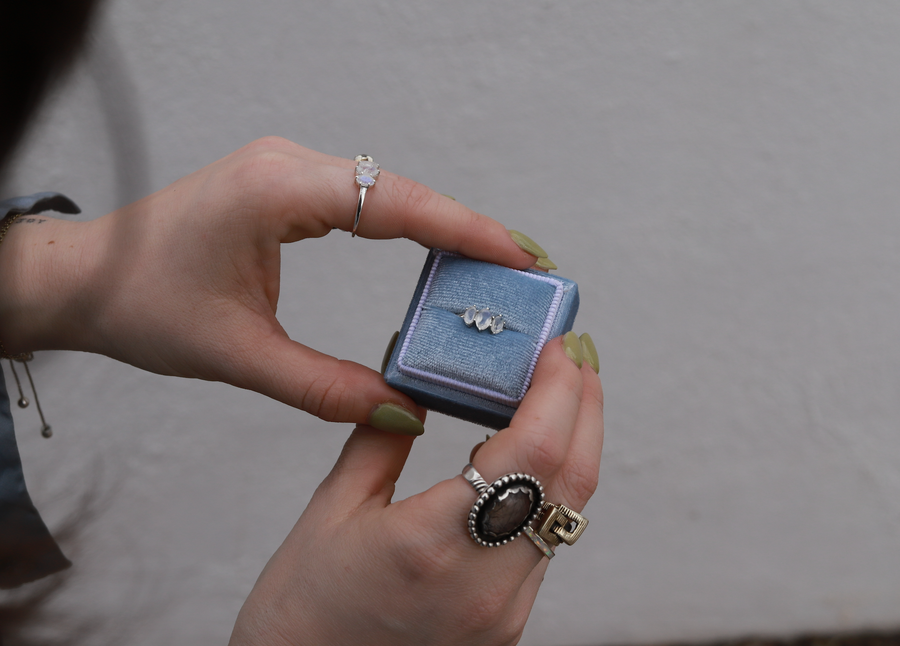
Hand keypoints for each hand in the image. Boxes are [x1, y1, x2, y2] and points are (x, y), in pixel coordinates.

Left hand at [0, 138, 544, 430]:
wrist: (89, 276)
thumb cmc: (144, 305)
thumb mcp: (238, 356)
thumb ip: (324, 387)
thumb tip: (403, 411)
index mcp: (273, 191)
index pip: (391, 201)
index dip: (461, 228)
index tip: (517, 253)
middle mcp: (285, 165)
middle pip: (399, 190)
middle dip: (463, 227)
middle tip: (522, 267)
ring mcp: (284, 169)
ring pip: (384, 190)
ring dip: (438, 225)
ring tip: (491, 266)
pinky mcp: (283, 185)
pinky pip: (361, 198)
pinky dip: (405, 224)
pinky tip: (434, 253)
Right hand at [228, 332, 602, 645]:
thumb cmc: (303, 612)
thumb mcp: (331, 511)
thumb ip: (380, 440)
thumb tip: (411, 390)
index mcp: (433, 546)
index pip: (532, 452)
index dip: (558, 390)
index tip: (560, 347)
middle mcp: (486, 586)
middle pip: (572, 479)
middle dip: (585, 406)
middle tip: (576, 355)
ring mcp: (503, 612)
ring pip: (567, 511)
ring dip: (574, 445)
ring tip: (560, 392)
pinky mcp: (505, 624)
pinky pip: (546, 541)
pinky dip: (549, 487)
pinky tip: (531, 454)